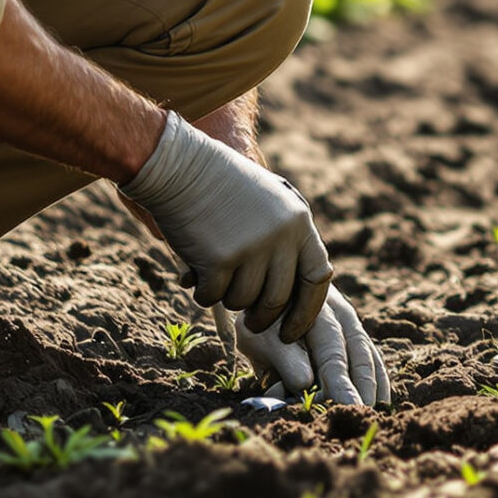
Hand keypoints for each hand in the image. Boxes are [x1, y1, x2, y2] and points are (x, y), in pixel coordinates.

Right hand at [119, 109, 331, 337]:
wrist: (180, 166)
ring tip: (214, 276)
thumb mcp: (271, 200)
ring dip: (226, 298)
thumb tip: (300, 288)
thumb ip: (289, 238)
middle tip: (249, 322)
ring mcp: (251, 249)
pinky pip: (212, 297)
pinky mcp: (219, 260)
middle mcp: (281, 237)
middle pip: (278, 299)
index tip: (290, 330)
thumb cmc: (222, 185)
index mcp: (299, 222)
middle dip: (263, 319)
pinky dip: (201, 293)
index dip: (306, 311)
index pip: (317, 278)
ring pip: (243, 301)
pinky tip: (192, 274)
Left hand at [217, 285, 386, 405]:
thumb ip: (281, 359)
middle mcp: (340, 314)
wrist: (271, 299)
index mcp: (313, 313)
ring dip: (374, 385)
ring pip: (369, 354)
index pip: (331, 353)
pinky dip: (379, 378)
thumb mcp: (259, 337)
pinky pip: (372, 357)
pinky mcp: (356, 334)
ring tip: (377, 412)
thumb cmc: (262, 324)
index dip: (340, 382)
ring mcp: (351, 322)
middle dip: (363, 387)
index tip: (349, 405)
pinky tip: (382, 399)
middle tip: (364, 414)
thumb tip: (305, 382)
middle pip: (358, 353)